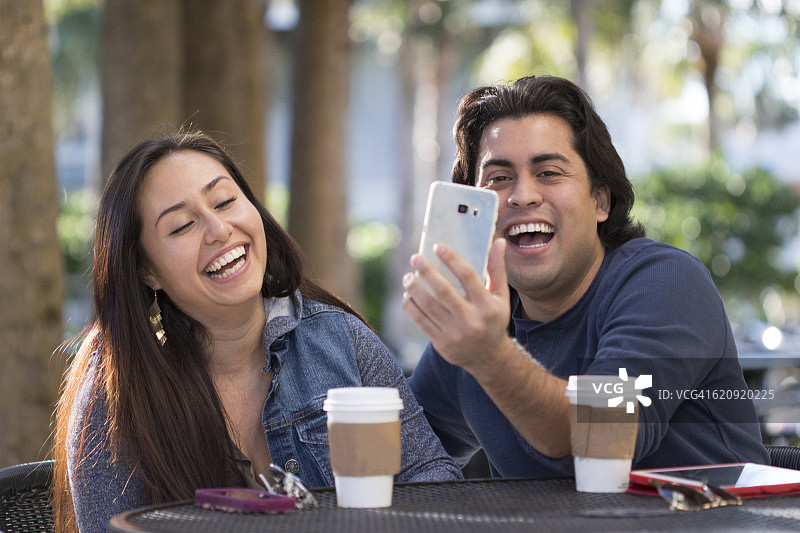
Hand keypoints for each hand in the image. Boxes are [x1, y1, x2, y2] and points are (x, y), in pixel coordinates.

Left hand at [402, 238, 510, 374]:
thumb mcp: (501, 297)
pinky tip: (408, 294)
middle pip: (443, 291)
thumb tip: (498, 241)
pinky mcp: (441, 343)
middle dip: (427, 272)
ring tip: (408, 276)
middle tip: (415, 258)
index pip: (468, 277)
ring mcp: (454, 333)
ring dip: (414, 288)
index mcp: (487, 306)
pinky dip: (411, 305)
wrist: (488, 357)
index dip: (452, 260)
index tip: (438, 246)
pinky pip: (420, 321)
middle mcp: (471, 320)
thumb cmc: (494, 320)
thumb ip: (497, 269)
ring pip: (428, 306)